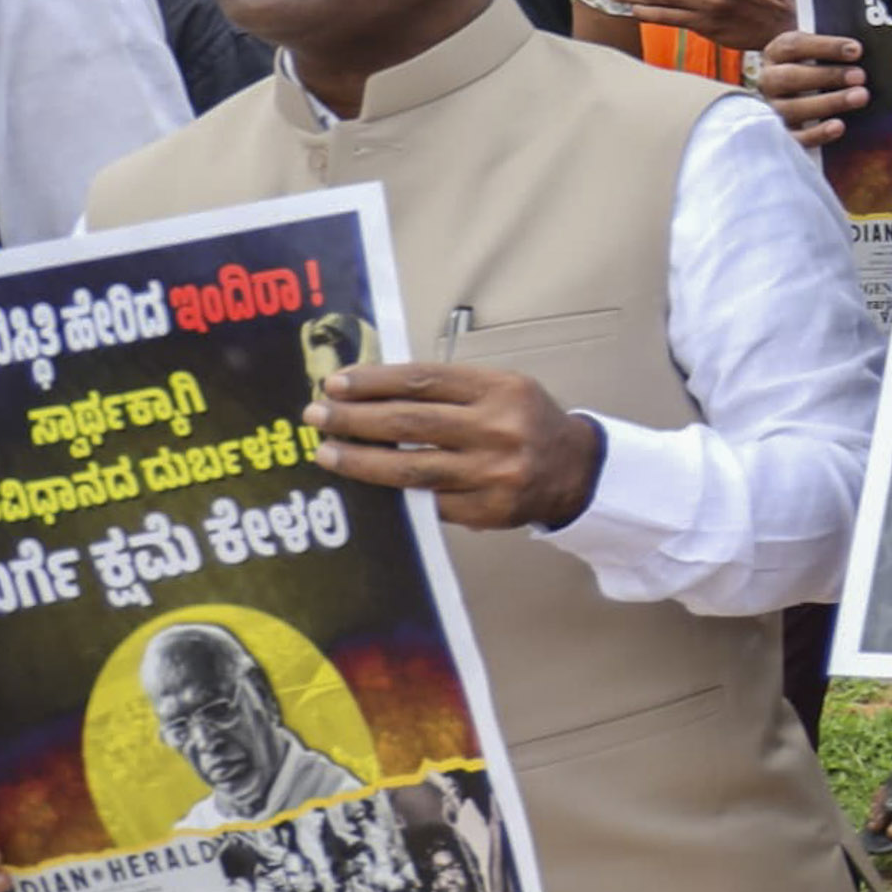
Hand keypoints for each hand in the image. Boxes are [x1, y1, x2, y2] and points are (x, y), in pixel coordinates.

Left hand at [311, 365, 607, 531]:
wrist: (574, 470)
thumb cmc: (525, 422)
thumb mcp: (500, 389)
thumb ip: (448, 389)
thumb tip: (373, 391)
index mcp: (500, 390)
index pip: (422, 380)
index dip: (373, 381)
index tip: (336, 384)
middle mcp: (498, 429)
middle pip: (410, 422)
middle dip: (355, 418)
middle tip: (317, 416)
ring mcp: (492, 473)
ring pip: (410, 468)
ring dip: (360, 460)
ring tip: (327, 453)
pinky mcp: (486, 511)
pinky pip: (426, 502)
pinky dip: (391, 492)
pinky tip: (365, 484)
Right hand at [758, 29, 869, 147]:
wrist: (792, 95)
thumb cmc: (811, 68)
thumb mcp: (815, 53)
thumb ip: (832, 50)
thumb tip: (859, 51)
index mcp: (776, 54)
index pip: (794, 46)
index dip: (826, 47)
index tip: (856, 50)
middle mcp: (769, 80)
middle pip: (791, 77)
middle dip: (828, 76)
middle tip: (860, 76)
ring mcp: (772, 109)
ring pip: (793, 108)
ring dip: (829, 102)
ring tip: (860, 97)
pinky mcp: (780, 134)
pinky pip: (794, 138)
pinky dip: (817, 134)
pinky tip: (839, 127)